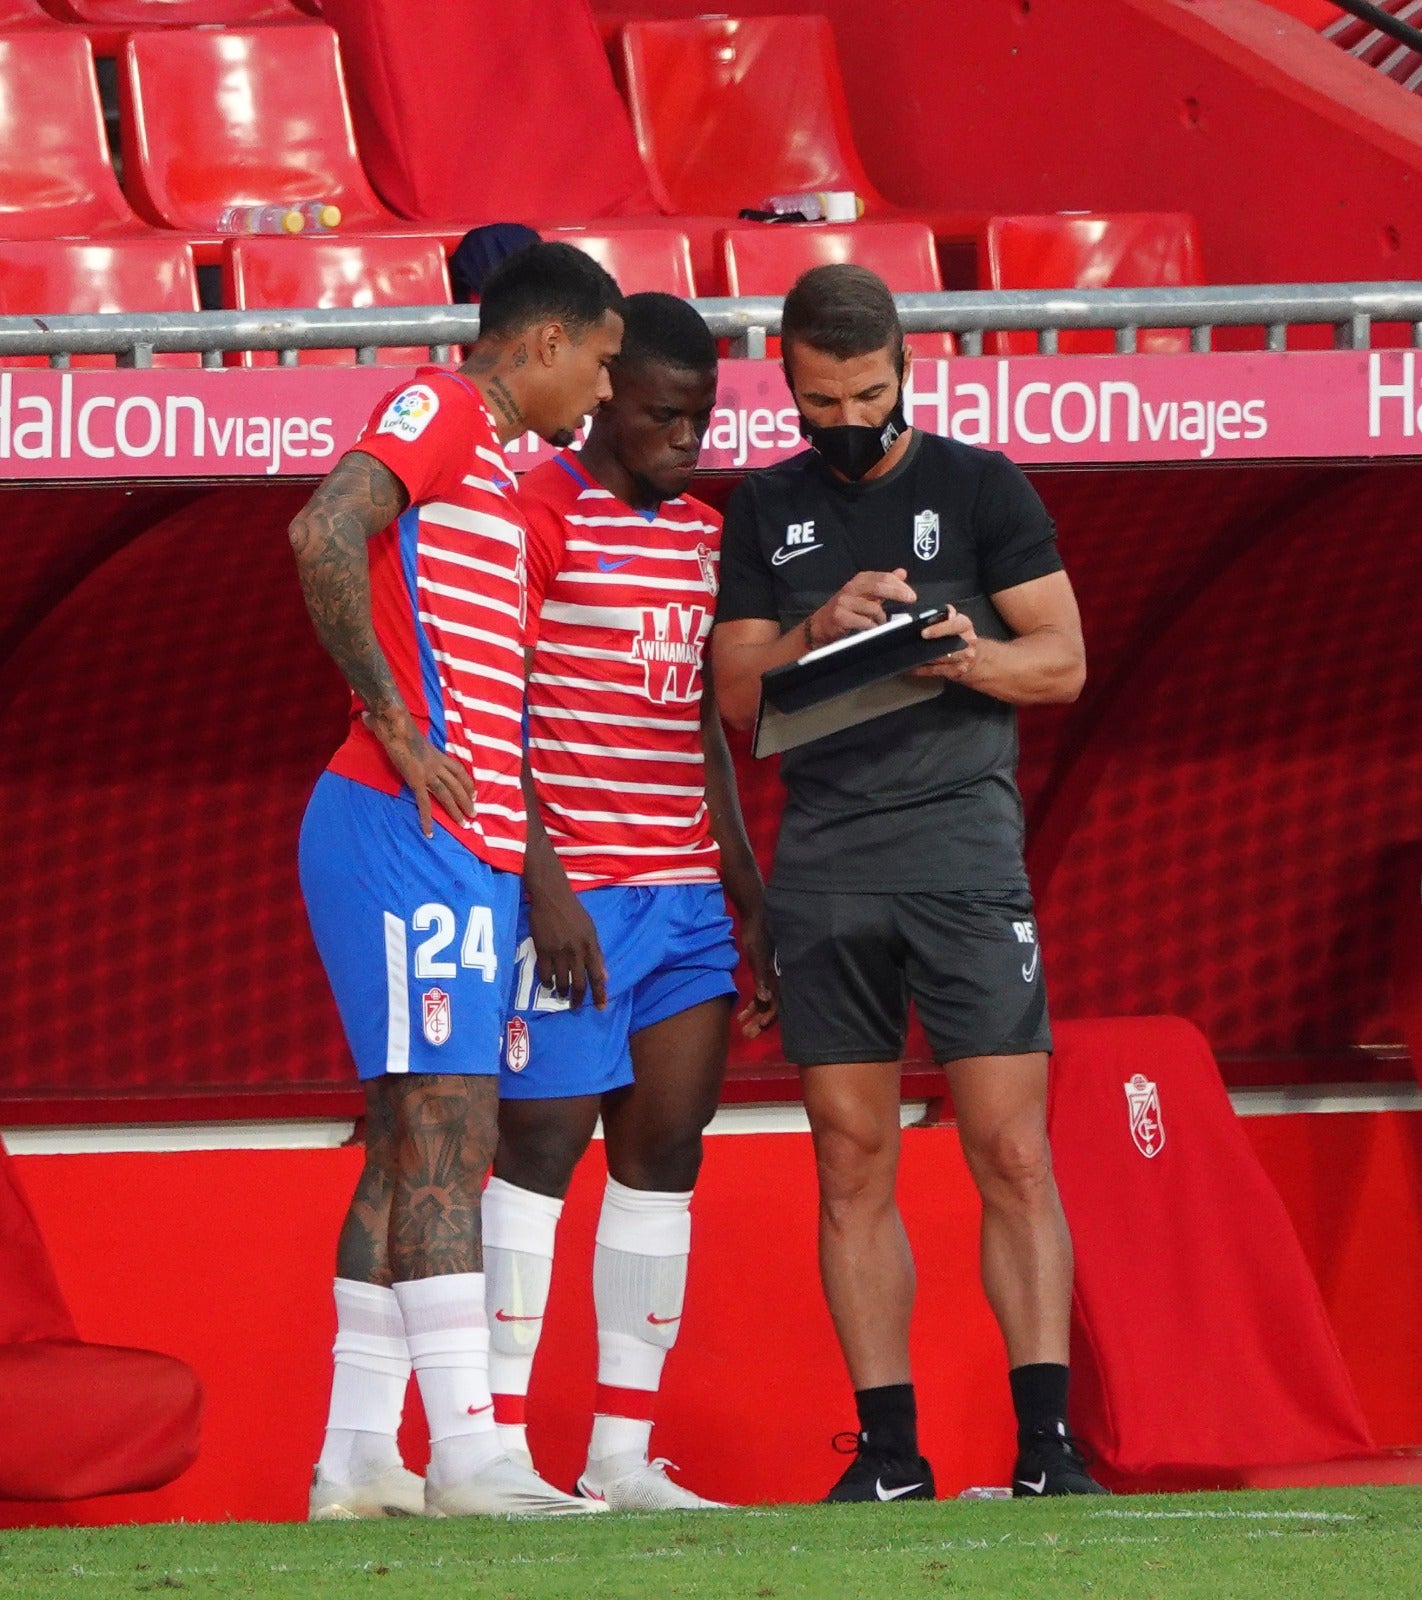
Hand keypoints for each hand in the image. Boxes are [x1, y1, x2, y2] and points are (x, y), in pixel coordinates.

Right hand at [365, 708, 474, 837]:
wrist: (396, 724)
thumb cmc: (396, 723)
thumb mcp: (404, 729)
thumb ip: (397, 730)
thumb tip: (370, 718)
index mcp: (436, 754)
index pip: (457, 769)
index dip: (467, 782)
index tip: (474, 792)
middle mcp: (436, 764)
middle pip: (456, 784)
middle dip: (466, 800)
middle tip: (474, 814)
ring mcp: (427, 773)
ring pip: (447, 795)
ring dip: (456, 811)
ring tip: (464, 824)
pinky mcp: (416, 781)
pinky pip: (424, 804)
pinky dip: (427, 819)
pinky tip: (429, 833)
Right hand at [527, 880, 607, 1008]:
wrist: (552, 896)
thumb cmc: (574, 911)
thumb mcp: (591, 930)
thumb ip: (597, 953)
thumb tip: (604, 975)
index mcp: (590, 946)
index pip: (598, 975)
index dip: (600, 993)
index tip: (601, 1007)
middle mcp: (576, 951)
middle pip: (580, 983)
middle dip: (578, 999)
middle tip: (575, 1007)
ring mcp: (558, 952)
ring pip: (561, 982)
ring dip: (562, 993)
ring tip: (562, 997)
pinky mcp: (542, 950)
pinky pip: (544, 974)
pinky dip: (547, 983)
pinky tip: (548, 985)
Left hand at [735, 901, 778, 1038]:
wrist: (756, 917)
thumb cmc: (759, 934)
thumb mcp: (758, 956)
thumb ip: (762, 977)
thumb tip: (765, 998)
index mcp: (781, 976)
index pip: (779, 1002)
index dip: (770, 1017)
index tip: (759, 1027)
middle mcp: (779, 980)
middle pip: (772, 1006)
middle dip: (761, 1021)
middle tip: (748, 1035)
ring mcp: (771, 978)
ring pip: (764, 1003)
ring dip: (754, 1015)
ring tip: (742, 1028)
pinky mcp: (763, 974)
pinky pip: (759, 994)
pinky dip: (751, 1005)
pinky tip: (740, 1014)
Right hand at [808, 568, 916, 647]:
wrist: (821, 624)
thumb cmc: (846, 609)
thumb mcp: (866, 593)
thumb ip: (884, 584)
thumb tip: (902, 573)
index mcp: (860, 580)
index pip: (883, 577)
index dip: (899, 585)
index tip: (911, 595)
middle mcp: (852, 588)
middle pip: (879, 586)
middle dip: (897, 593)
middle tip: (911, 599)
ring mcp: (844, 602)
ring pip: (872, 607)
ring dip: (882, 617)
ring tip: (883, 622)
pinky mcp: (840, 616)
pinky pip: (863, 622)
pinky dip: (872, 626)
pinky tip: (873, 628)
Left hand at [907, 606, 979, 682]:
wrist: (973, 657)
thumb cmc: (960, 636)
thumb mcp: (955, 620)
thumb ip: (945, 615)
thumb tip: (934, 611)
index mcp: (965, 626)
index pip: (954, 625)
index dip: (938, 629)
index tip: (924, 633)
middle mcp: (968, 642)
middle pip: (946, 646)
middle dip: (928, 647)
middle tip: (913, 645)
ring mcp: (963, 659)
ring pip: (938, 660)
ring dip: (922, 658)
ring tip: (909, 654)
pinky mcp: (956, 671)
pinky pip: (934, 671)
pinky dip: (920, 670)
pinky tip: (911, 667)